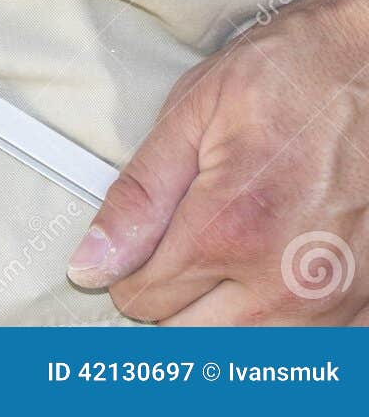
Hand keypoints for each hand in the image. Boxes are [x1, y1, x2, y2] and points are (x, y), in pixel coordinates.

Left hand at [68, 0, 368, 323]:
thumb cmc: (287, 76)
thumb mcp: (190, 118)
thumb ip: (138, 198)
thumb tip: (92, 261)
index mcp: (229, 230)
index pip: (144, 300)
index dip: (126, 272)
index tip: (134, 247)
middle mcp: (286, 278)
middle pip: (190, 335)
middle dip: (170, 298)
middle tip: (177, 248)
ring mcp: (335, 296)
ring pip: (248, 351)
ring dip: (223, 319)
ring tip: (224, 262)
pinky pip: (311, 346)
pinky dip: (282, 324)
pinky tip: (272, 279)